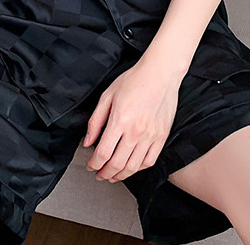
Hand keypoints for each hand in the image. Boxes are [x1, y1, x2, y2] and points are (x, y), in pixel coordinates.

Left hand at [83, 56, 181, 182]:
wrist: (160, 74)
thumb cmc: (134, 80)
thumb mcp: (107, 96)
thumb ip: (96, 121)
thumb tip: (88, 142)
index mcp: (120, 120)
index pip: (103, 152)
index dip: (94, 164)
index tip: (91, 166)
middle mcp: (136, 131)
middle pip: (117, 164)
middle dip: (105, 173)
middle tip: (100, 174)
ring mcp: (150, 136)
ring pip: (134, 167)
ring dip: (121, 175)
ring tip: (113, 175)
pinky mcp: (162, 136)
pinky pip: (150, 161)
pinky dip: (139, 169)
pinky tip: (132, 167)